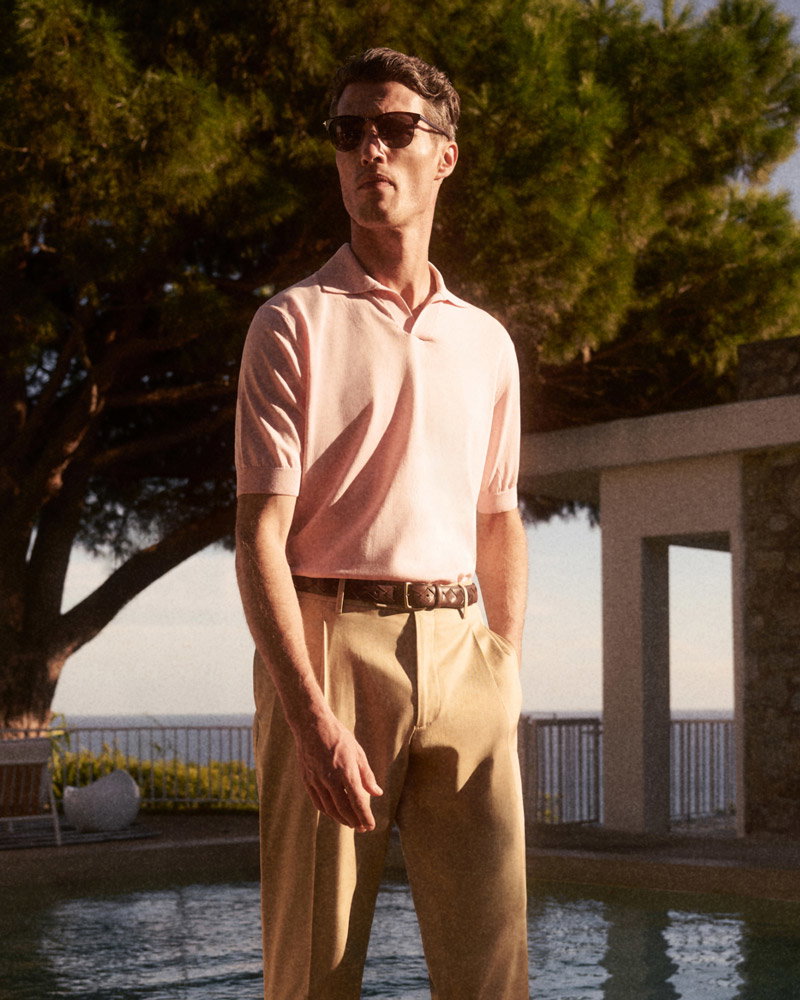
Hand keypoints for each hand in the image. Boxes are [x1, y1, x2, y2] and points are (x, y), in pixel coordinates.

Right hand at [293, 709, 382, 831]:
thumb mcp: (358, 752)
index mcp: (346, 770)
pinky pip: (318, 802)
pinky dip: (327, 811)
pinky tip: (335, 813)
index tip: (371, 826)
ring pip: (330, 808)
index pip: (357, 801)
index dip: (365, 816)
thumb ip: (367, 775)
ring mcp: (316, 780)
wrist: (311, 725)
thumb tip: (377, 794)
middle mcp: (330, 778)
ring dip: (341, 819)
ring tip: (351, 823)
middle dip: (355, 821)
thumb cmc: (339, 737)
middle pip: (343, 809)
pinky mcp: (307, 780)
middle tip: (362, 828)